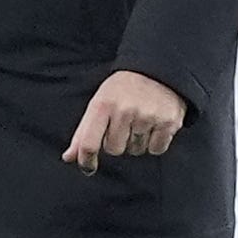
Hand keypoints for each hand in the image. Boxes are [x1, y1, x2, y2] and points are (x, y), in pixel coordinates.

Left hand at [65, 70, 187, 173]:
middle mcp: (124, 110)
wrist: (157, 69)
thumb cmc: (122, 89)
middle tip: (124, 123)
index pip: (89, 143)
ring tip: (141, 119)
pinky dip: (155, 142)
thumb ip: (83, 132)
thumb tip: (69, 157)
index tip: (88, 168)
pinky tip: (155, 124)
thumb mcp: (99, 102)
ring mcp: (147, 116)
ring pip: (136, 150)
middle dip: (118, 141)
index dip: (86, 160)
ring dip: (137, 141)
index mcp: (103, 104)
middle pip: (114, 149)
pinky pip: (156, 149)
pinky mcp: (168, 122)